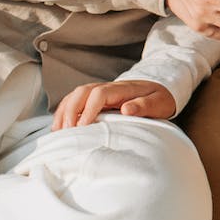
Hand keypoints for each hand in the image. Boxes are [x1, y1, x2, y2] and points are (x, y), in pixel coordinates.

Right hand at [52, 79, 178, 130]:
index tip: (83, 127)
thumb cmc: (160, 99)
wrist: (161, 90)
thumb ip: (144, 106)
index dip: (88, 109)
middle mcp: (107, 87)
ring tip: (58, 131)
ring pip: (75, 95)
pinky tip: (59, 126)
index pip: (99, 94)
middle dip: (70, 110)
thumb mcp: (159, 103)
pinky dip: (64, 111)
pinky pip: (75, 101)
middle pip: (81, 92)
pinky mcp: (95, 98)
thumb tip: (126, 110)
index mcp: (121, 89)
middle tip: (66, 132)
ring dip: (64, 111)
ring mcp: (99, 91)